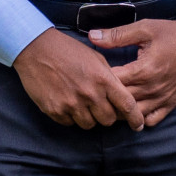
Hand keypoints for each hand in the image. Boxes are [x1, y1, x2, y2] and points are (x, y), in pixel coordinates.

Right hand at [13, 27, 144, 130]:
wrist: (37, 49)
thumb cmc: (68, 50)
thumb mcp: (96, 58)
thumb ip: (109, 78)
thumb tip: (119, 94)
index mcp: (103, 79)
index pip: (127, 105)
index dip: (135, 118)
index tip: (139, 125)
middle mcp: (89, 95)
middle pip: (108, 120)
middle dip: (108, 116)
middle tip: (101, 107)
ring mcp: (71, 104)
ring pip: (89, 124)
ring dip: (89, 117)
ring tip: (82, 103)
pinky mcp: (55, 111)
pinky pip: (69, 123)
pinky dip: (71, 117)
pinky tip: (67, 102)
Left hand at [92, 19, 175, 127]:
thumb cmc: (175, 34)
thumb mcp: (146, 28)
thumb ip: (117, 35)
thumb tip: (92, 36)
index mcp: (144, 70)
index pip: (113, 82)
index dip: (100, 79)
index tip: (94, 73)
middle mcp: (152, 89)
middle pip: (120, 101)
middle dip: (107, 96)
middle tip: (98, 88)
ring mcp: (162, 99)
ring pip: (134, 115)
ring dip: (121, 110)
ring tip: (112, 100)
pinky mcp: (171, 103)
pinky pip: (152, 120)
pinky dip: (140, 118)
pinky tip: (133, 109)